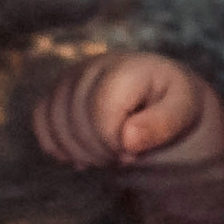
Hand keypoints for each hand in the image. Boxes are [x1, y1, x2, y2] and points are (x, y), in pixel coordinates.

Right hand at [33, 53, 223, 168]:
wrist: (162, 96)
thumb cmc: (173, 104)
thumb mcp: (182, 112)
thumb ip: (161, 124)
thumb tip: (127, 139)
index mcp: (126, 68)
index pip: (100, 113)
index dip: (113, 143)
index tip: (134, 152)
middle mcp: (93, 66)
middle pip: (75, 122)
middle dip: (98, 151)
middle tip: (123, 157)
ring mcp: (71, 77)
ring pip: (54, 122)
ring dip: (78, 151)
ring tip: (106, 154)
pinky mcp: (57, 91)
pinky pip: (41, 119)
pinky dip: (57, 144)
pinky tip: (82, 155)